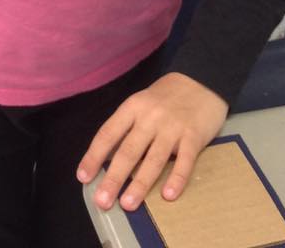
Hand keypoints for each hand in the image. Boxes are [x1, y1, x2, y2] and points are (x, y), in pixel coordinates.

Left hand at [76, 72, 227, 211]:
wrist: (200, 81)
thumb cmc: (165, 97)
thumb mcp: (141, 103)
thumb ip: (128, 127)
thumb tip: (108, 158)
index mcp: (132, 108)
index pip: (108, 134)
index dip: (93, 156)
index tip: (83, 177)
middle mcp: (149, 117)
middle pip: (128, 151)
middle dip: (113, 178)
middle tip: (102, 201)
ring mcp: (172, 127)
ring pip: (153, 159)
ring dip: (139, 184)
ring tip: (128, 204)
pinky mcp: (194, 136)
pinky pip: (184, 161)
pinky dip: (176, 179)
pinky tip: (168, 196)